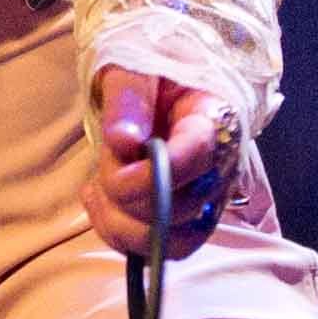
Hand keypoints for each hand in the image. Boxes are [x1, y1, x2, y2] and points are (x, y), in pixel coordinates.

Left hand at [85, 68, 247, 259]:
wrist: (162, 87)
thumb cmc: (150, 74)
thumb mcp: (133, 68)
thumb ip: (128, 100)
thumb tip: (123, 142)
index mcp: (213, 118)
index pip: (201, 153)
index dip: (159, 168)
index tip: (120, 151)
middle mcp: (220, 166)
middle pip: (181, 206)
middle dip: (127, 190)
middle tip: (107, 159)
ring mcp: (207, 199)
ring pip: (172, 241)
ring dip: (120, 223)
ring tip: (97, 189)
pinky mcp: (187, 221)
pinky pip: (158, 250)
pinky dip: (119, 235)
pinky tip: (100, 202)